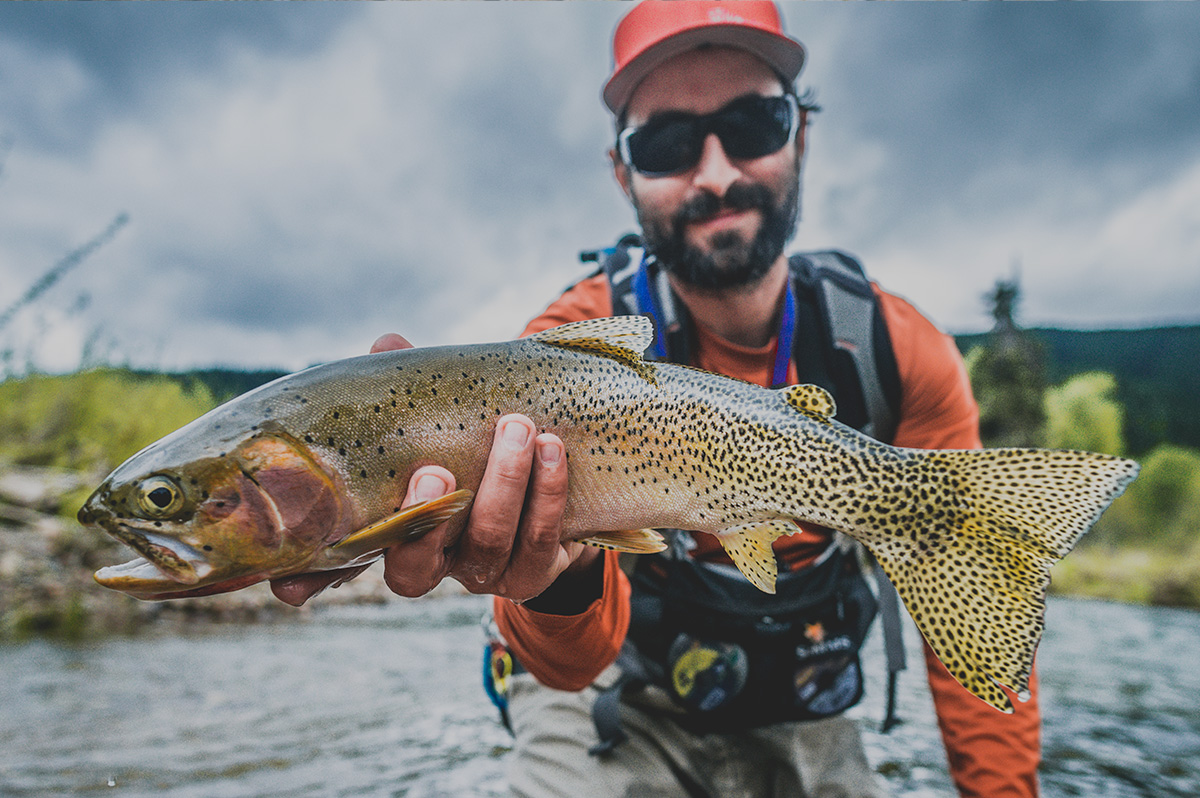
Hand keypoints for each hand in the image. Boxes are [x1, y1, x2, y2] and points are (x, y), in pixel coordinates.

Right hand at [270, 332, 595, 606]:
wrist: (555, 480)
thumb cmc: (474, 444)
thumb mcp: (438, 416)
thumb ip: (407, 387)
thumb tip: (387, 344)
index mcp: (390, 530)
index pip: (341, 564)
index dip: (312, 579)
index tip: (288, 585)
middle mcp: (431, 563)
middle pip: (415, 567)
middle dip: (425, 517)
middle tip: (436, 469)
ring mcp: (482, 573)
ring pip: (487, 545)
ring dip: (503, 486)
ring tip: (518, 427)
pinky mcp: (532, 572)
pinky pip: (540, 543)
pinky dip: (547, 494)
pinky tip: (552, 450)